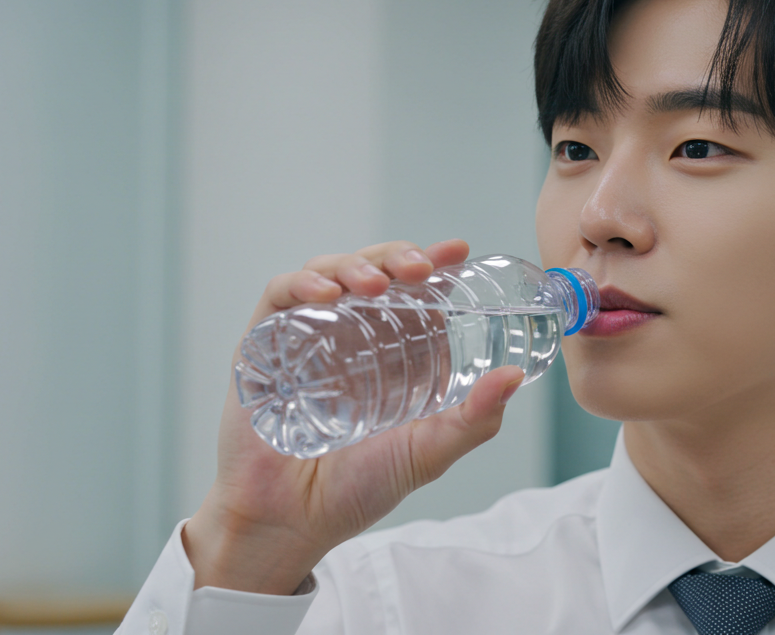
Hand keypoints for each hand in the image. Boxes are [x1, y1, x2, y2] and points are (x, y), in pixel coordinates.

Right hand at [182, 239, 525, 594]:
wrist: (288, 522)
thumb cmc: (358, 489)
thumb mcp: (428, 452)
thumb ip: (474, 420)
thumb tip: (514, 377)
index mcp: (392, 350)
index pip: (413, 290)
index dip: (434, 263)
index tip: (458, 251)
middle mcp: (350, 334)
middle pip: (373, 270)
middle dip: (397, 257)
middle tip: (421, 268)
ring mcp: (305, 334)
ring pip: (328, 272)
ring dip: (355, 266)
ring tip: (377, 285)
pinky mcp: (261, 343)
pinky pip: (279, 295)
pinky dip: (303, 284)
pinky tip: (327, 295)